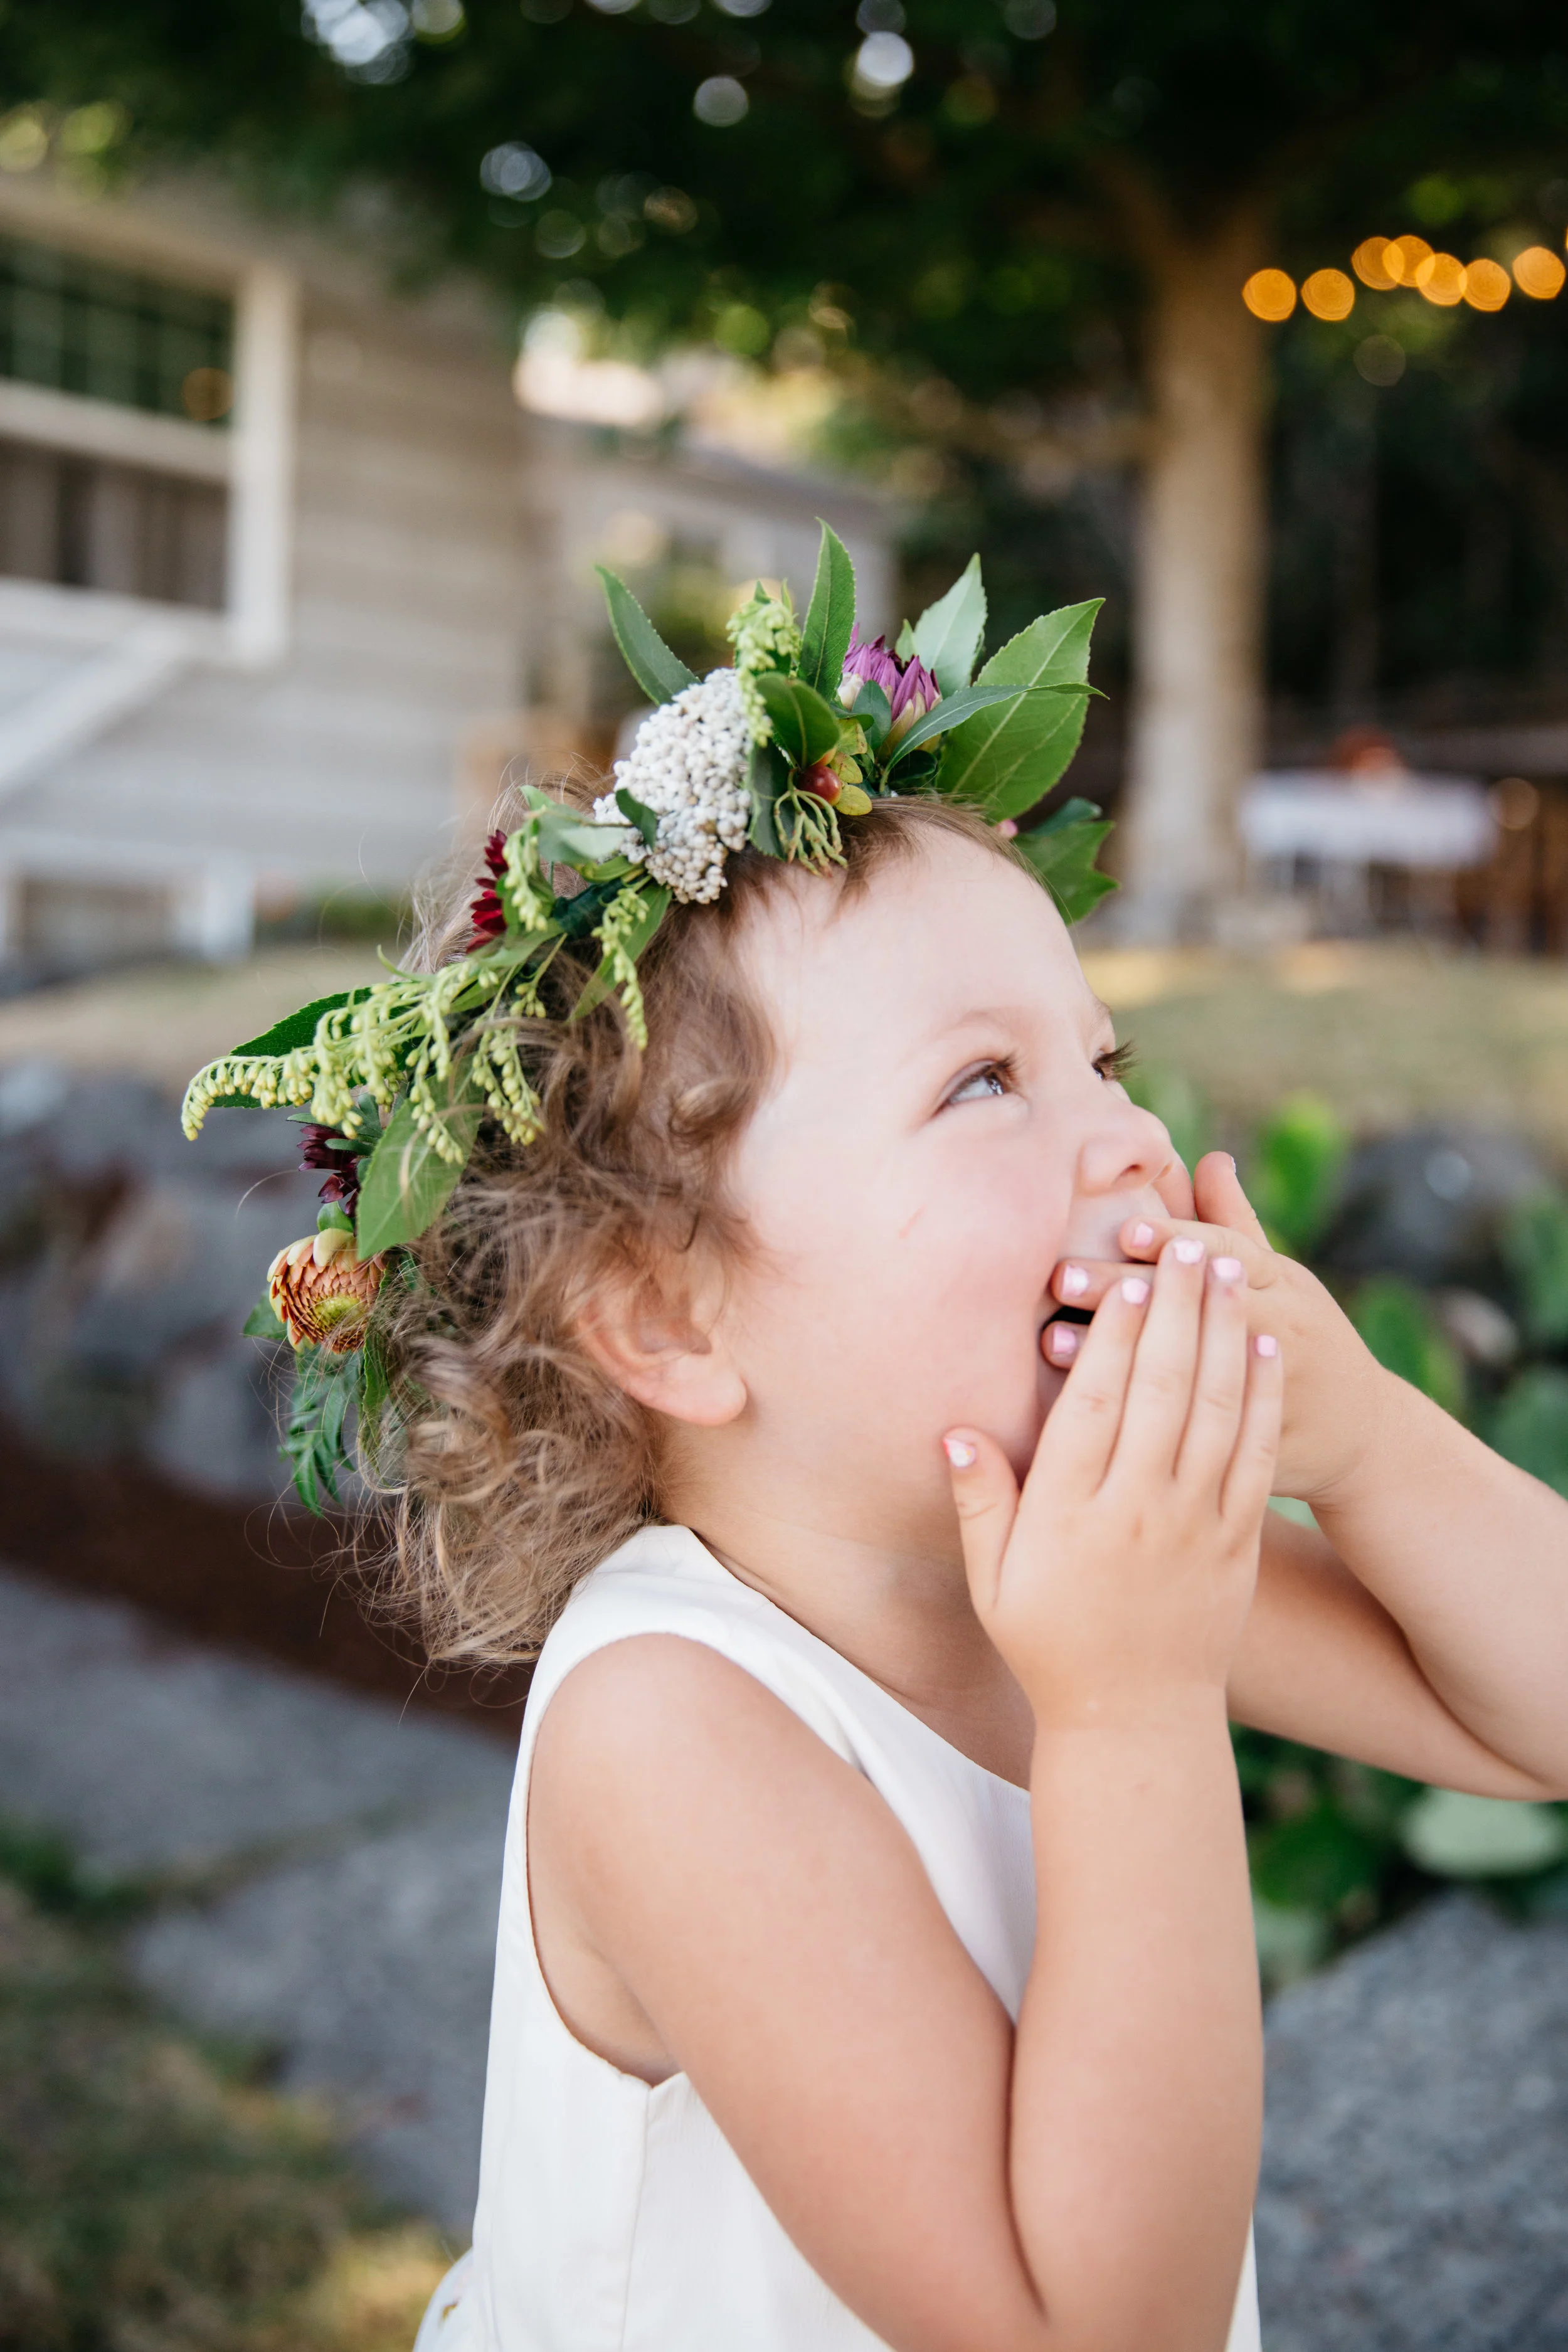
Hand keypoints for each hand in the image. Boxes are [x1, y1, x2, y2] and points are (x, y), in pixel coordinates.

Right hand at [946, 1242, 1281, 1725]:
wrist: (1136, 1720)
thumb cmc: (1049, 1645)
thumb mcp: (993, 1583)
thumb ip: (978, 1503)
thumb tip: (954, 1430)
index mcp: (1071, 1515)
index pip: (1094, 1406)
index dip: (1113, 1339)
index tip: (1125, 1280)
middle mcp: (1137, 1511)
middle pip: (1162, 1391)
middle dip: (1177, 1311)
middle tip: (1186, 1247)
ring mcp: (1194, 1525)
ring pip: (1215, 1411)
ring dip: (1224, 1333)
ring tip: (1228, 1269)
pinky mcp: (1237, 1541)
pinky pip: (1255, 1456)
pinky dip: (1262, 1398)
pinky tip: (1264, 1346)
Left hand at [1044, 1152, 1388, 1507]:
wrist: (1367, 1437)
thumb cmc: (1305, 1338)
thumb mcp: (1284, 1281)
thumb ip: (1237, 1224)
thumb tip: (1210, 1157)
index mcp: (1284, 1286)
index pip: (1227, 1252)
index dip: (1176, 1238)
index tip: (1122, 1225)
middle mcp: (1279, 1332)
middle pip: (1198, 1306)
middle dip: (1128, 1290)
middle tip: (1060, 1274)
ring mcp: (1268, 1392)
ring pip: (1191, 1369)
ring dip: (1118, 1354)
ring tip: (1049, 1340)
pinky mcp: (1250, 1446)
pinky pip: (1193, 1433)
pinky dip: (1141, 1420)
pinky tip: (1088, 1413)